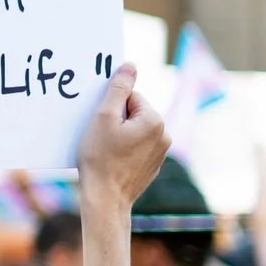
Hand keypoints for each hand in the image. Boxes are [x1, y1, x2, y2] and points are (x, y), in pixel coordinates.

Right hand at [74, 66, 167, 215]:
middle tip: (100, 138)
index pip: (131, 97)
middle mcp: (164, 135)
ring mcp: (161, 153)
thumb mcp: (103, 118)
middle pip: (134, 113)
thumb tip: (130, 66)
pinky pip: (137, 148)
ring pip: (136, 131)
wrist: (105, 199)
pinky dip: (124, 150)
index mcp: (155, 120)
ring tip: (105, 151)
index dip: (111, 108)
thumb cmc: (100, 158)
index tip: (100, 124)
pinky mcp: (153, 166)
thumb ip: (117, 89)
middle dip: (117, 121)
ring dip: (120, 135)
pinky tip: (112, 162)